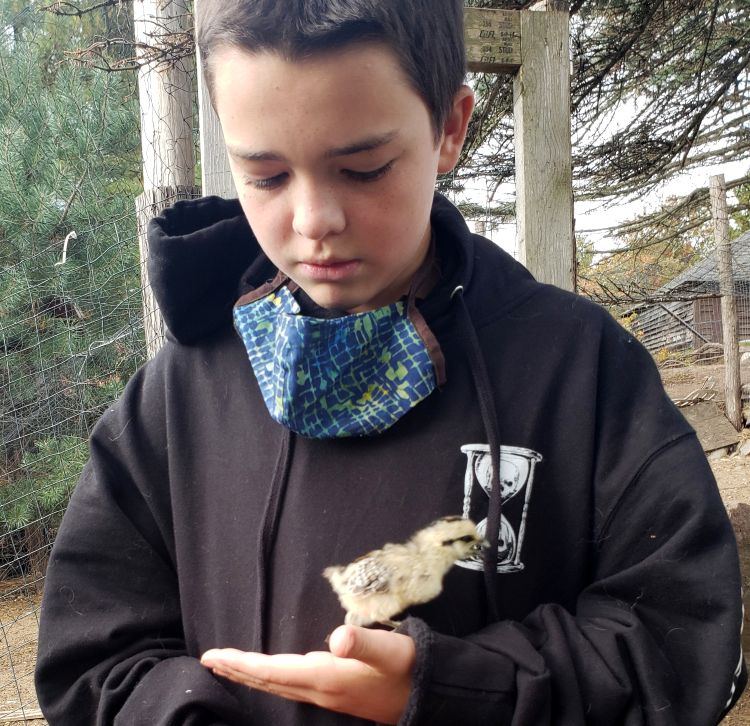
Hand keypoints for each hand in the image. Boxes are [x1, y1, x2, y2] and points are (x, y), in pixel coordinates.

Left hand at [201, 625, 415, 723]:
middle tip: (208, 660)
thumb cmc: (409, 669)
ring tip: (229, 666)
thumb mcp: (390, 652)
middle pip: (268, 681)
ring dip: (250, 674)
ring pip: (278, 684)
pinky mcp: (336, 691)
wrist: (429, 695)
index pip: (273, 671)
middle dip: (237, 671)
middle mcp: (320, 690)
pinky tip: (271, 673)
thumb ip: (363, 643)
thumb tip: (337, 638)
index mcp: (326, 679)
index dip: (243, 664)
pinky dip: (270, 676)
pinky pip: (291, 684)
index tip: (214, 657)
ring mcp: (327, 693)